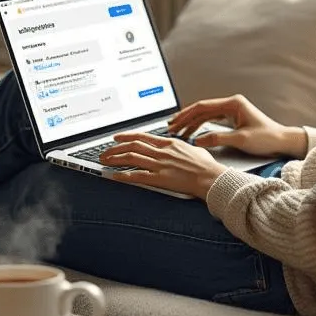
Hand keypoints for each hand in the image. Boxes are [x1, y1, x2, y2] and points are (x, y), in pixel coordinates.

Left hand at [100, 132, 226, 199]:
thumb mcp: (194, 149)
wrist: (211, 177)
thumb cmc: (206, 166)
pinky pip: (137, 175)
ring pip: (131, 157)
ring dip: (115, 158)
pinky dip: (123, 175)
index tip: (117, 137)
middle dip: (116, 148)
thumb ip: (183, 147)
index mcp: (169, 143)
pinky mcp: (160, 178)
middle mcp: (162, 152)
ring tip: (104, 161)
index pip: (142, 136)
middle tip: (105, 151)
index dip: (127, 136)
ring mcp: (160, 164)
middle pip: (133, 146)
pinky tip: (114, 175)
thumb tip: (180, 146)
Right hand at [169, 94, 306, 157]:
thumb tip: (197, 139)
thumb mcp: (241, 140)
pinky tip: (192, 132)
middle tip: (171, 127)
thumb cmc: (267, 138)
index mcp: (233, 104)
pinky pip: (212, 120)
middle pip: (202, 109)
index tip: (174, 122)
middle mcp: (232, 104)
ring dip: (192, 123)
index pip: (203, 107)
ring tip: (178, 131)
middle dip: (186, 118)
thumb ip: (217, 138)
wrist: (283, 141)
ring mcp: (232, 111)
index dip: (186, 115)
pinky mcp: (233, 118)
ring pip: (206, 115)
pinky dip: (201, 126)